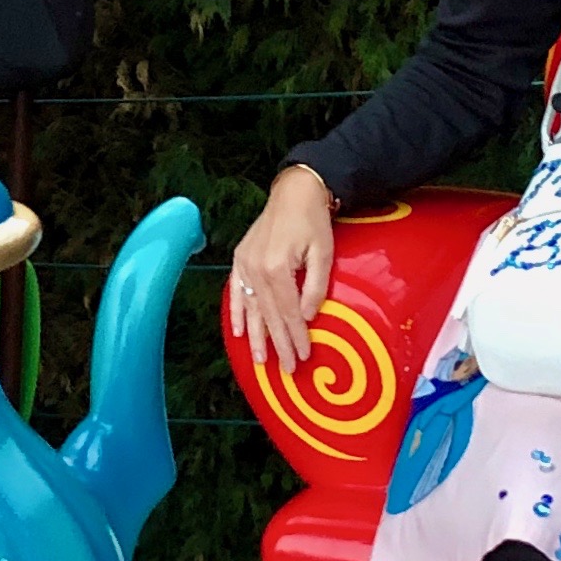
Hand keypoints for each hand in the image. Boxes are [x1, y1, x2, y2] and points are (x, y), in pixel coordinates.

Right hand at [229, 169, 335, 367]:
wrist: (293, 192)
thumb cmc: (312, 221)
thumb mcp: (324, 252)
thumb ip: (316, 286)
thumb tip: (308, 316)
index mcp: (277, 266)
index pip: (288, 311)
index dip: (296, 336)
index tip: (303, 355)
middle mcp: (256, 267)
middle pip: (269, 315)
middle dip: (279, 344)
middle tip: (287, 368)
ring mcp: (244, 264)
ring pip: (251, 308)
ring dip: (256, 337)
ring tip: (261, 361)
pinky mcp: (240, 259)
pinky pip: (236, 292)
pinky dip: (236, 312)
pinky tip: (238, 331)